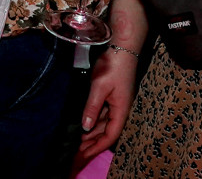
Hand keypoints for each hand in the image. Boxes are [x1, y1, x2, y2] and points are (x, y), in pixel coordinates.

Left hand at [77, 44, 136, 161]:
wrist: (122, 48)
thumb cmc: (112, 67)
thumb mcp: (99, 87)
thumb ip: (92, 108)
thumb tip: (86, 127)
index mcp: (121, 110)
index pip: (110, 135)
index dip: (98, 146)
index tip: (85, 153)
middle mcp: (120, 109)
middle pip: (108, 131)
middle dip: (94, 142)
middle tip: (79, 149)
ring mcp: (117, 102)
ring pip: (105, 122)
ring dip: (93, 131)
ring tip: (80, 139)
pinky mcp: (112, 95)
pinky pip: (103, 112)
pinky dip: (94, 119)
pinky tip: (85, 122)